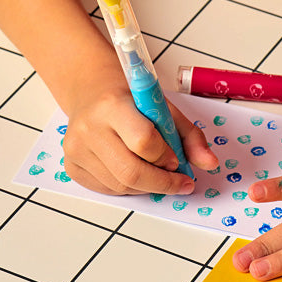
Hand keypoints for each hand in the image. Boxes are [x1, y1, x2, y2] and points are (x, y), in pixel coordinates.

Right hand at [62, 83, 218, 194]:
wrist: (92, 92)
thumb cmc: (130, 99)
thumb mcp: (163, 107)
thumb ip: (190, 136)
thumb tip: (210, 163)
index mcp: (113, 105)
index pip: (144, 141)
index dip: (166, 156)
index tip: (177, 159)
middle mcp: (89, 127)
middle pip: (131, 172)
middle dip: (162, 182)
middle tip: (179, 181)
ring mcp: (76, 149)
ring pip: (121, 186)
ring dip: (147, 186)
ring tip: (157, 171)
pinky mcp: (72, 166)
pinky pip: (107, 190)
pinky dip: (129, 188)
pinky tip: (135, 171)